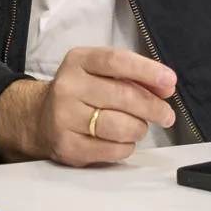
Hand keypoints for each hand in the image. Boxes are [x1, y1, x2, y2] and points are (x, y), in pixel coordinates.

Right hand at [0, 47, 177, 166]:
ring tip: (139, 127)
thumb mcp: (100, 72)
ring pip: (120, 126)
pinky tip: (123, 140)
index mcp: (78, 61)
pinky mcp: (69, 147)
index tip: (170, 82)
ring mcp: (65, 118)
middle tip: (166, 115)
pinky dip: (127, 146)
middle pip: (122, 96)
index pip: (116, 61)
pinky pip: (113, 149)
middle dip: (153, 107)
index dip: (147, 71)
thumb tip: (165, 87)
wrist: (40, 118)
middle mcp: (68, 87)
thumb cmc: (82, 92)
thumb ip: (132, 76)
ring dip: (139, 128)